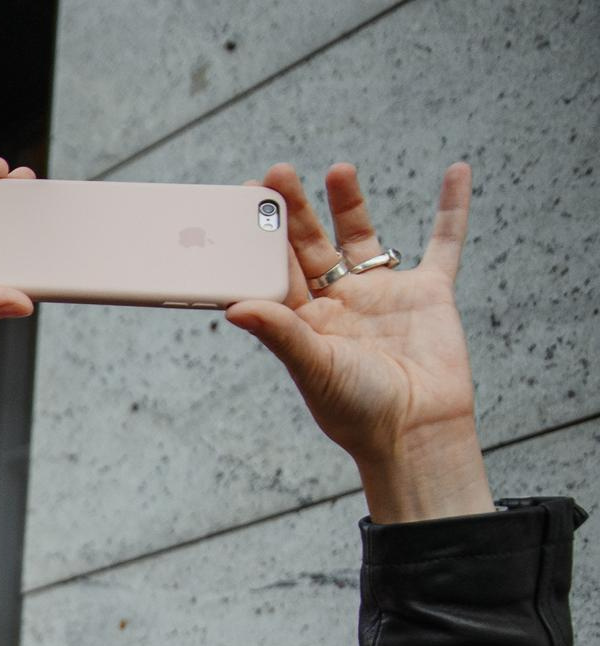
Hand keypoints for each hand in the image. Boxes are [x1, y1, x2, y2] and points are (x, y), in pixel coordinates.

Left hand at [226, 162, 492, 521]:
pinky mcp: (429, 294)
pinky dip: (452, 208)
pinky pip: (444, 243)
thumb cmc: (358, 411)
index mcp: (306, 321)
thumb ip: (280, 333)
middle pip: (312, 246)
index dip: (260, 240)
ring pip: (364, 237)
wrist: (417, 431)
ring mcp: (384, 294)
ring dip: (352, 204)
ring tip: (338, 170)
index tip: (243, 202)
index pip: (276, 272)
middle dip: (295, 212)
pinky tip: (456, 172)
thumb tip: (234, 308)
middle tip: (275, 174)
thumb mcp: (313, 369)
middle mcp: (340, 303)